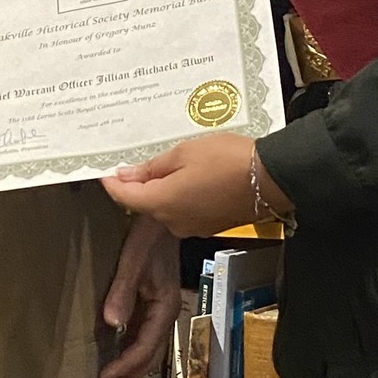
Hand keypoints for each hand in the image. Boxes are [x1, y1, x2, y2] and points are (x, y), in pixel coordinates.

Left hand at [98, 215, 180, 377]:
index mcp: (164, 308)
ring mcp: (160, 311)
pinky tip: (115, 360)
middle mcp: (165, 314)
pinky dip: (129, 354)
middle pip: (149, 357)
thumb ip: (122, 293)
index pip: (145, 348)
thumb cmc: (150, 236)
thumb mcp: (133, 261)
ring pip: (147, 351)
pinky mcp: (153, 306)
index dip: (125, 366)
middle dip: (127, 377)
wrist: (164, 217)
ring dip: (128, 370)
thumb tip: (111, 325)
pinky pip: (142, 339)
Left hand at [103, 133, 291, 239]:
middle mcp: (173, 221)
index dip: (112, 183)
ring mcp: (193, 226)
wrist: (272, 178)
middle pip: (145, 203)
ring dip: (164, 188)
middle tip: (140, 158)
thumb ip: (152, 167)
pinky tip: (193, 176)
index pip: (124, 197)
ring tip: (173, 162)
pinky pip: (186, 210)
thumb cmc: (228, 160)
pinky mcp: (210, 225)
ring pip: (166, 207)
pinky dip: (183, 195)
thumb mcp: (184, 152)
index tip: (105, 170)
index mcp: (161, 203)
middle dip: (140, 183)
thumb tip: (127, 174)